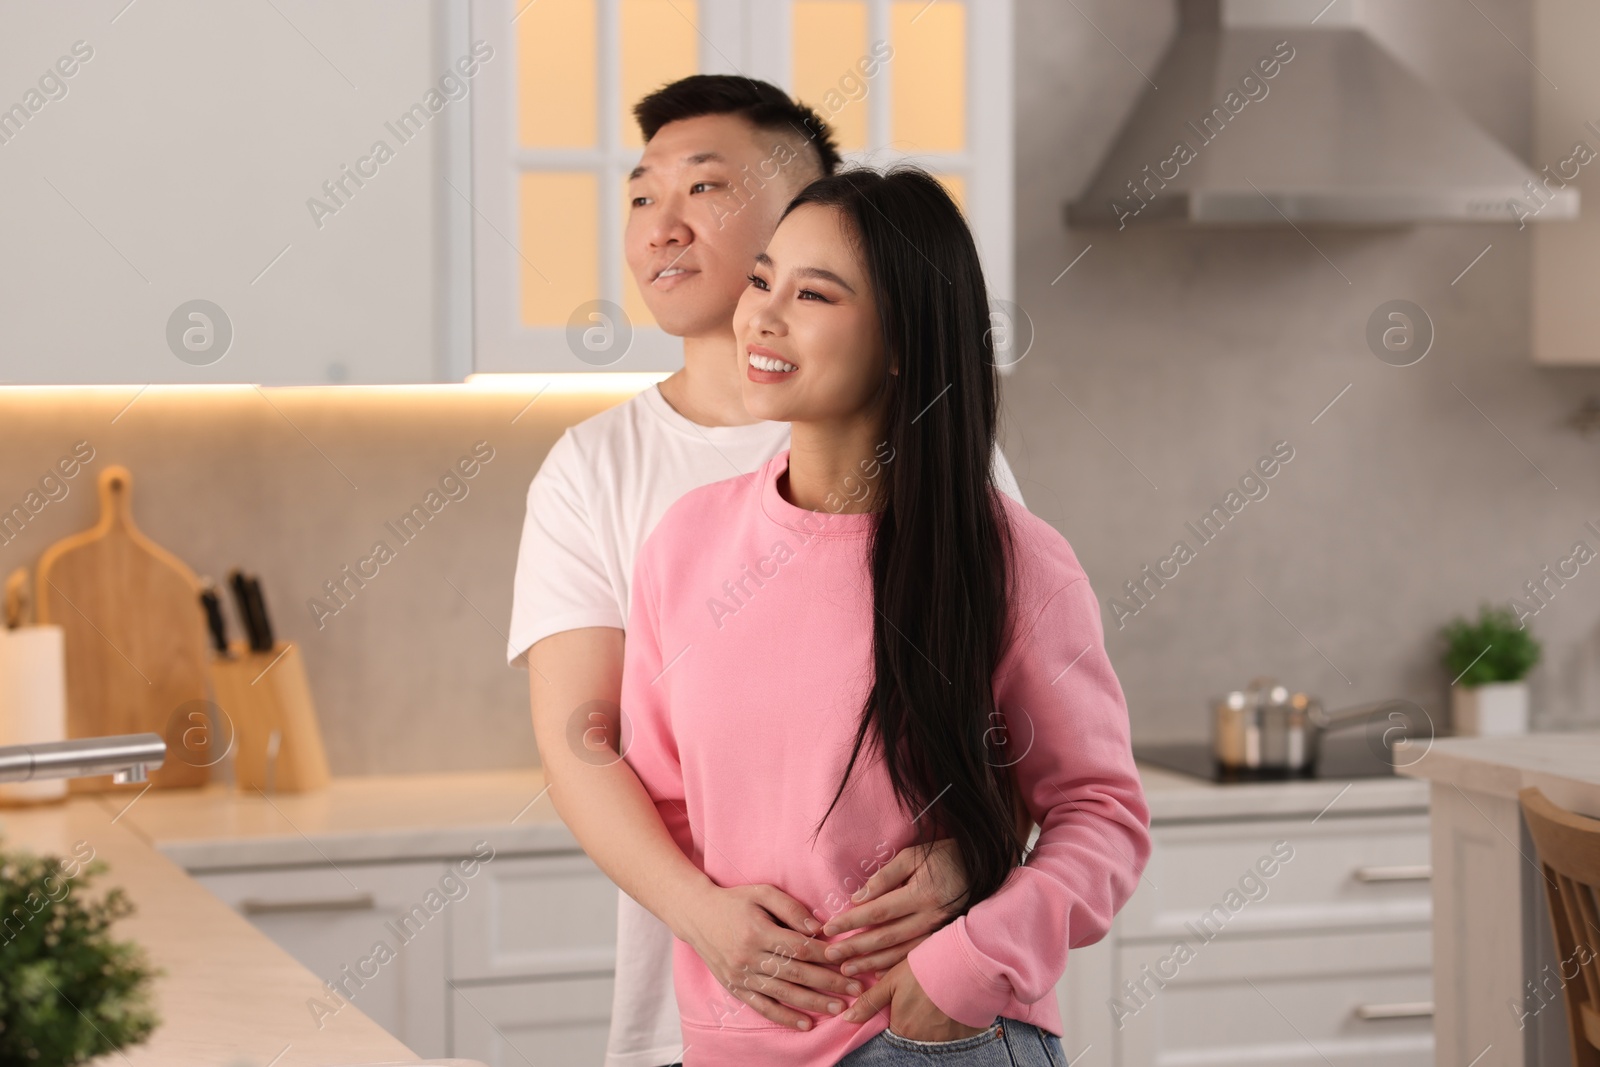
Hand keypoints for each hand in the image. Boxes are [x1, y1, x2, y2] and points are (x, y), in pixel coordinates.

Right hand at [680, 883, 863, 1029]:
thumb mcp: (761, 893)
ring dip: (813, 1003)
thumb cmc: (734, 900)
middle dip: (829, 982)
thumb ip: (790, 908)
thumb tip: (818, 928)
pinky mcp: (735, 987)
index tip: (847, 960)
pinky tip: (805, 1024)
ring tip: (838, 1008)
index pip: (798, 947)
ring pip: (783, 993)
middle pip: (796, 973)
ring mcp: (741, 975)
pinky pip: (762, 1006)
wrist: (696, 914)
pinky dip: (784, 1017)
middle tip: (856, 988)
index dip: (824, 955)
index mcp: (758, 930)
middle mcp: (749, 956)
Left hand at [819, 838, 967, 977]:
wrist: (983, 868)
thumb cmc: (944, 856)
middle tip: (830, 955)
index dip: (852, 921)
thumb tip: (859, 898)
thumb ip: (886, 876)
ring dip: (871, 963)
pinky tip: (877, 974)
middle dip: (856, 948)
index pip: (878, 911)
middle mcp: (929, 917)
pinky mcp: (942, 938)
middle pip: (886, 937)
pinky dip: (895, 967)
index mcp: (921, 893)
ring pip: (899, 952)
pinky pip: (915, 956)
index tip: (830, 928)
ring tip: (847, 969)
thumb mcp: (914, 855)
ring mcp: (937, 931)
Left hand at [839, 956, 990, 1039]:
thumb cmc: (924, 970)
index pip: (892, 1033)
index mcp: (902, 1028)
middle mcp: (921, 1040)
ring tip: (935, 1005)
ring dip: (930, 1024)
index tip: (904, 1006)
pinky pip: (951, 1037)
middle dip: (913, 1023)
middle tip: (921, 1004)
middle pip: (912, 1037)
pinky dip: (948, 1025)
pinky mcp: (963, 1037)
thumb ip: (870, 1002)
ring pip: (931, 1037)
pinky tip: (949, 1009)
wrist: (965, 966)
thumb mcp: (892, 982)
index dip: (895, 1019)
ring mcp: (943, 1041)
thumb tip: (847, 1018)